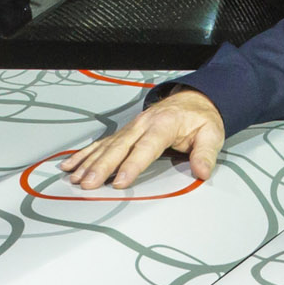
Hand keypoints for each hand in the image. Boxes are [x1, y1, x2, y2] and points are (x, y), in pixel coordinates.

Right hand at [64, 90, 226, 188]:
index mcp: (164, 124)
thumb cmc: (199, 119)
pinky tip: (71, 164)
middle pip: (119, 147)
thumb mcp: (212, 133)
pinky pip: (102, 143)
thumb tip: (202, 171)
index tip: (120, 181)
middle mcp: (143, 124)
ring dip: (89, 162)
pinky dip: (85, 154)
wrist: (192, 100)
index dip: (131, 165)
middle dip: (101, 167)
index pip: (146, 147)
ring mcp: (131, 128)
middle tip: (89, 184)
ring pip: (106, 146)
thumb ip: (206, 153)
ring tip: (75, 178)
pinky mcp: (124, 132)